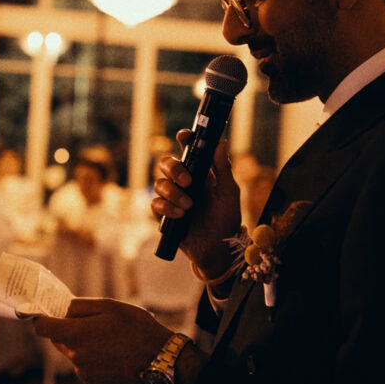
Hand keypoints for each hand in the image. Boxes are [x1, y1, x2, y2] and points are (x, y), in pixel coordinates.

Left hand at [32, 298, 173, 383]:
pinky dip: (91, 360)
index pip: (42, 328)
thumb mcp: (109, 306)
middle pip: (59, 340)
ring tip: (108, 341)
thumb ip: (80, 306)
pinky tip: (110, 355)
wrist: (158, 358)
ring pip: (73, 354)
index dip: (40, 319)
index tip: (43, 314)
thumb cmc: (136, 327)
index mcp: (76, 334)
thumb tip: (63, 309)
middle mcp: (75, 356)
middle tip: (91, 324)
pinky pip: (84, 368)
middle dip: (68, 331)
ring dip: (82, 346)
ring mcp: (84, 372)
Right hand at [151, 130, 241, 270]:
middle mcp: (183, 182)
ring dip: (173, 193)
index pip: (187, 150)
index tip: (184, 136)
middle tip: (187, 181)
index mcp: (199, 172)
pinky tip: (181, 215)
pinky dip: (167, 207)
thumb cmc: (226, 218)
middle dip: (174, 168)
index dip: (183, 140)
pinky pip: (155, 204)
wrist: (218, 247)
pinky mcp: (163, 214)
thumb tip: (220, 141)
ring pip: (159, 183)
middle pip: (166, 163)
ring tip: (189, 206)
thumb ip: (223, 167)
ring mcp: (172, 198)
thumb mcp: (229, 192)